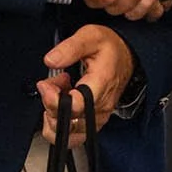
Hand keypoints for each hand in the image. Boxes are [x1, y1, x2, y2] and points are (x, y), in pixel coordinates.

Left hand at [37, 24, 133, 143]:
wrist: (126, 56)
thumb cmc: (109, 48)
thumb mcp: (90, 36)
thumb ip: (69, 48)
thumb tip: (50, 60)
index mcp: (101, 84)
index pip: (75, 107)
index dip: (53, 100)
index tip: (45, 85)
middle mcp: (101, 106)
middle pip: (67, 122)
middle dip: (50, 103)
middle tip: (52, 83)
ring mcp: (98, 117)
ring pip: (67, 133)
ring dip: (53, 115)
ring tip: (57, 94)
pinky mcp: (94, 122)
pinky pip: (72, 135)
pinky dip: (59, 123)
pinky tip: (60, 105)